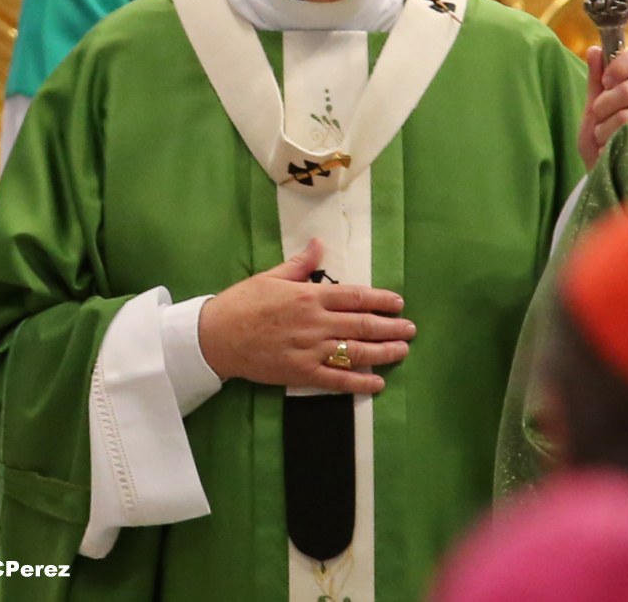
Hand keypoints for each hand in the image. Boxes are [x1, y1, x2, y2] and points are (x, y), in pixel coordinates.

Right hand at [198, 239, 415, 394]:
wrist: (216, 336)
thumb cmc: (243, 302)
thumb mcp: (271, 276)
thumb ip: (300, 264)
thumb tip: (319, 244)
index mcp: (309, 296)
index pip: (354, 297)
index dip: (380, 300)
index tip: (398, 303)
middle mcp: (315, 322)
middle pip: (362, 325)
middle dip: (390, 327)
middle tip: (411, 329)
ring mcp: (309, 350)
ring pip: (355, 352)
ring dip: (382, 353)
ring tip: (402, 352)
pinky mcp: (300, 373)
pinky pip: (336, 380)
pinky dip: (358, 382)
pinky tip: (376, 384)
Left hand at [578, 45, 627, 169]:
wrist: (601, 170)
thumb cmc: (598, 138)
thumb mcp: (592, 107)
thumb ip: (595, 80)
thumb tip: (595, 50)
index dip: (621, 64)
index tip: (606, 81)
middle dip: (603, 105)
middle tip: (600, 116)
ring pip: (626, 114)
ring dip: (604, 128)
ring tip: (605, 136)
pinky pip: (627, 133)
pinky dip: (609, 139)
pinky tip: (611, 146)